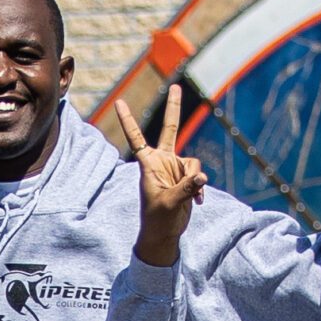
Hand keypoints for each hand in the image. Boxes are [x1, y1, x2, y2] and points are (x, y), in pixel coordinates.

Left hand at [111, 83, 207, 265]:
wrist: (164, 234)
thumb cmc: (158, 221)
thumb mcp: (170, 204)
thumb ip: (186, 188)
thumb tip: (202, 176)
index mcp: (148, 165)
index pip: (136, 138)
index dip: (128, 120)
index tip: (119, 102)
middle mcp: (162, 161)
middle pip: (170, 129)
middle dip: (174, 108)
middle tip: (177, 85)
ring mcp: (175, 168)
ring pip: (194, 162)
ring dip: (194, 180)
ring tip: (188, 198)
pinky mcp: (186, 177)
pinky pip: (199, 175)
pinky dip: (200, 188)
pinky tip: (197, 201)